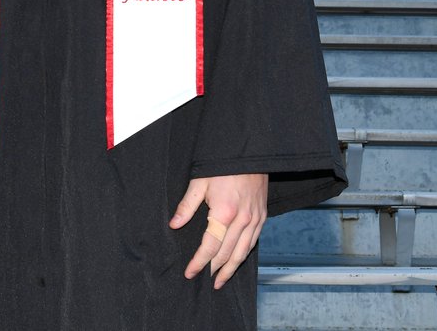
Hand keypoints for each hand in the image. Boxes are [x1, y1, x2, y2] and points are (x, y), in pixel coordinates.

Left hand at [169, 173, 267, 288]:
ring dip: (231, 269)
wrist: (250, 154)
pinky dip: (244, 256)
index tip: (190, 272)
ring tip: (220, 280)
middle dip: (214, 270)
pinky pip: (253, 243)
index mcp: (224, 212)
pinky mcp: (262, 217)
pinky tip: (236, 262)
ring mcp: (255, 220)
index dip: (199, 262)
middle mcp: (242, 220)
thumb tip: (174, 225)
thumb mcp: (200, 182)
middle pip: (226, 254)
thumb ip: (186, 206)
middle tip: (204, 281)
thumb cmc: (223, 166)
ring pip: (242, 253)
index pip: (210, 246)